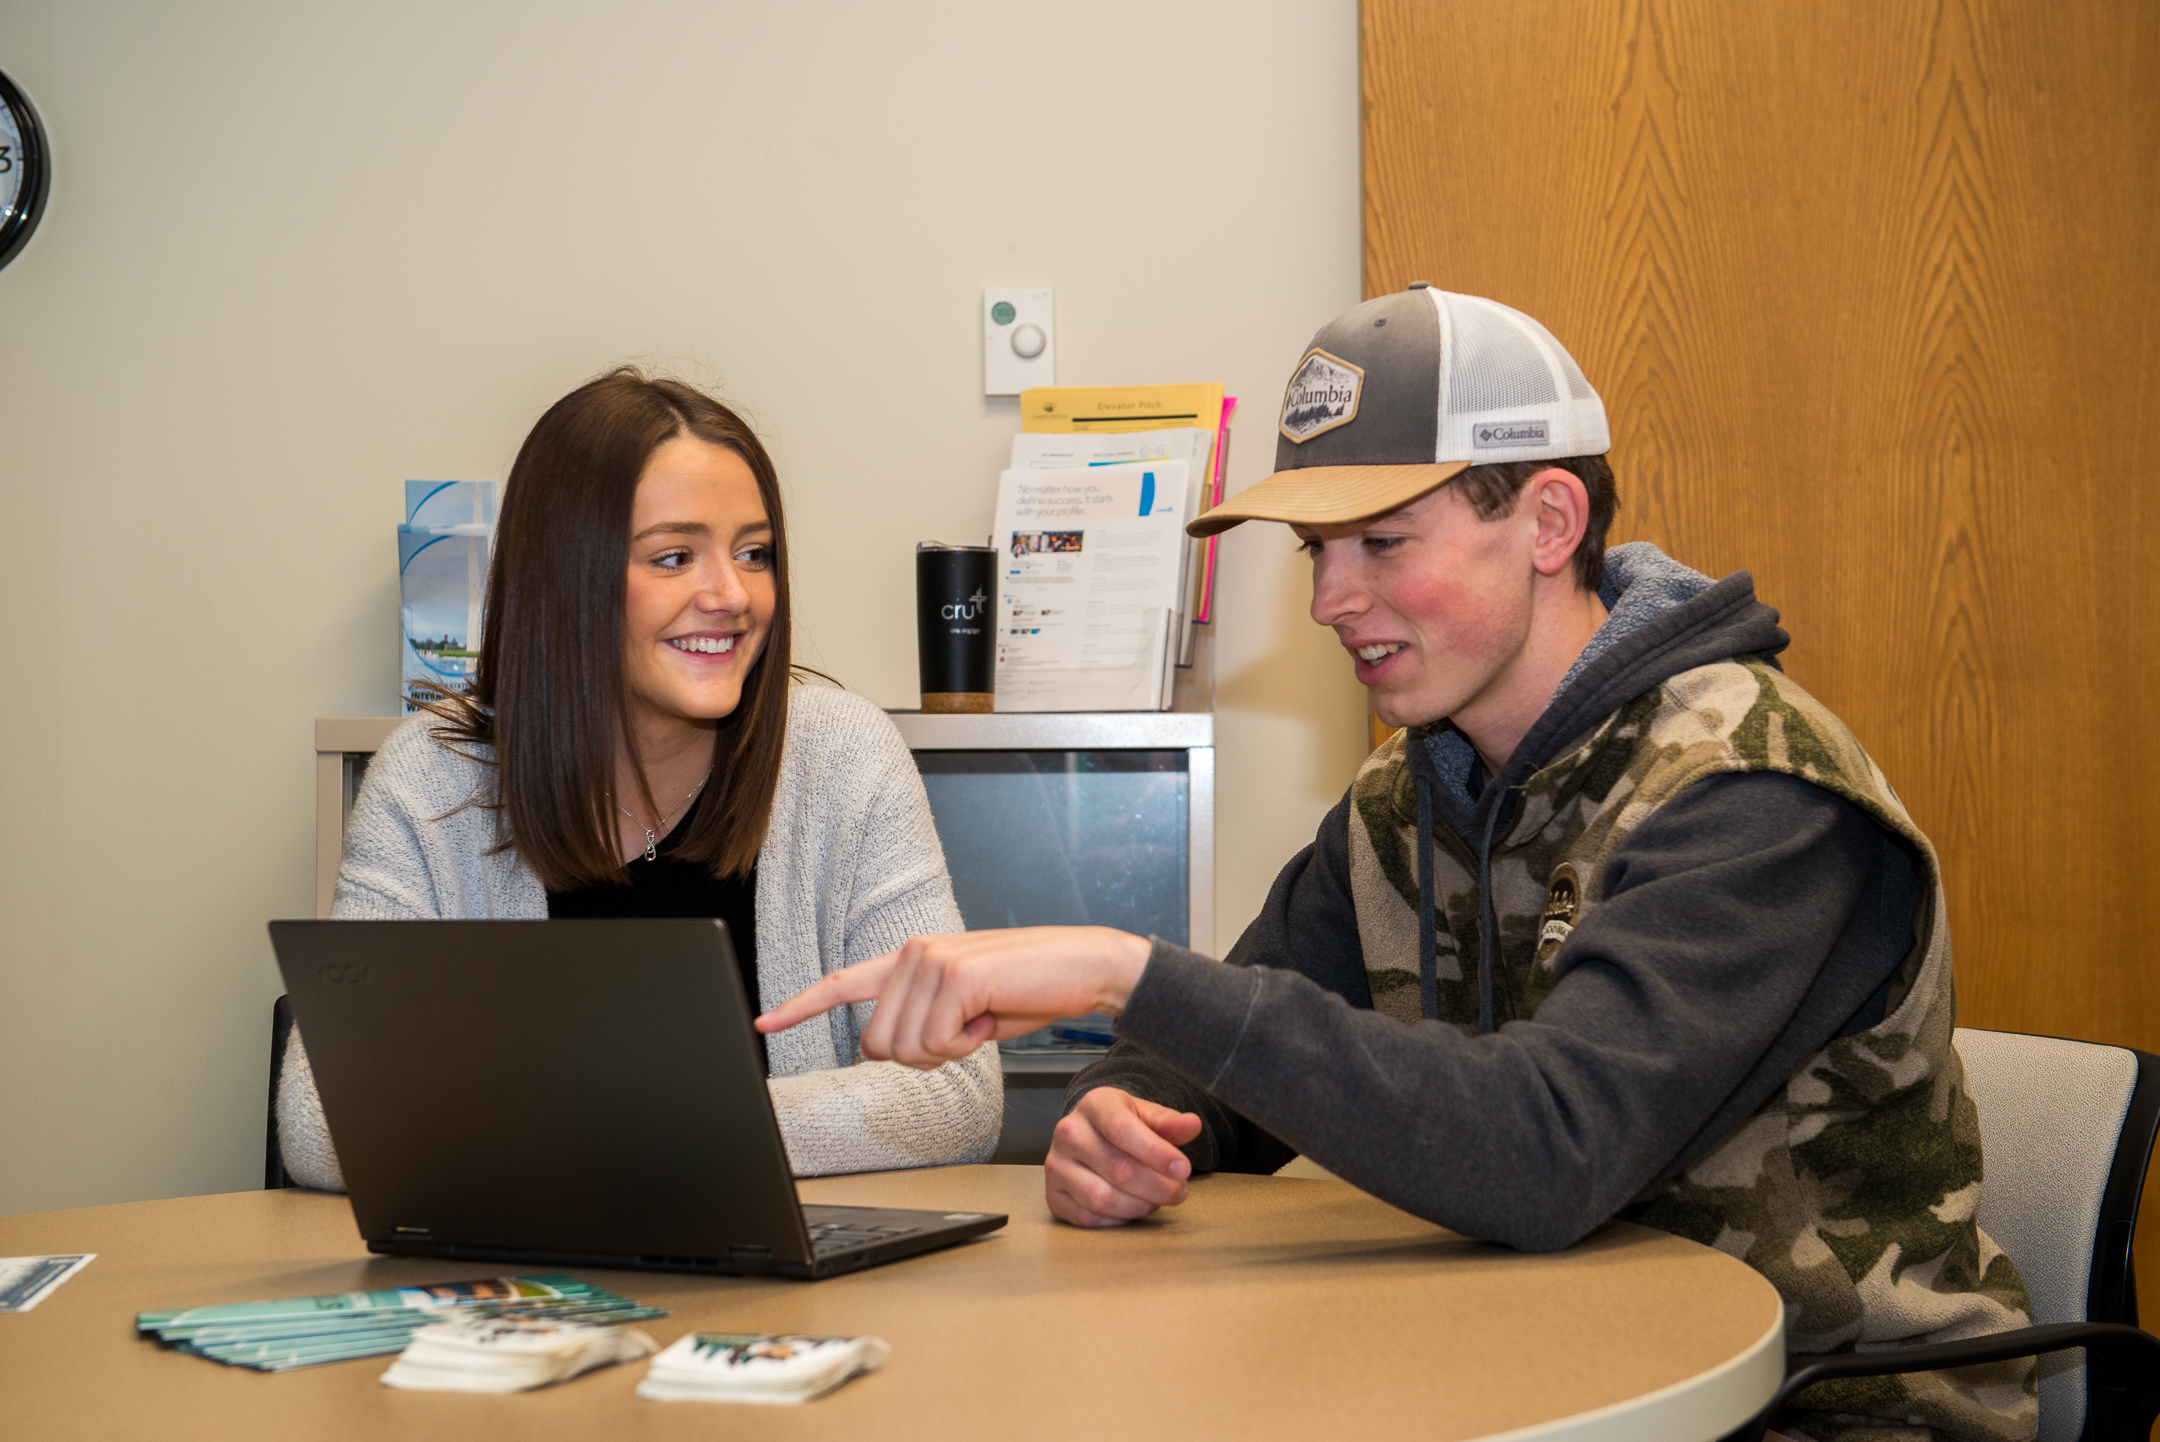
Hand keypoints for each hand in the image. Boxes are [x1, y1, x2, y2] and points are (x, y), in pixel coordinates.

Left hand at [755, 926, 1151, 1069]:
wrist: (1083, 967)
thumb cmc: (1029, 990)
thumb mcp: (966, 1008)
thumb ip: (923, 1019)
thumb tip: (890, 1049)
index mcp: (910, 959)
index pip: (843, 983)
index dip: (801, 1005)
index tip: (765, 1020)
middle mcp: (913, 953)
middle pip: (878, 1045)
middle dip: (922, 1057)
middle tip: (965, 1033)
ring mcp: (932, 960)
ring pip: (906, 1050)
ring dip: (950, 1052)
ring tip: (983, 1019)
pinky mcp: (956, 976)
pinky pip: (939, 1043)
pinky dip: (968, 1046)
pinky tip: (992, 1016)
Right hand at [1046, 1087, 1202, 1226]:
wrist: (1089, 1134)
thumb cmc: (1121, 1125)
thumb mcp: (1146, 1114)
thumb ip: (1169, 1122)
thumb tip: (1193, 1125)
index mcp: (1094, 1104)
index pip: (1123, 1130)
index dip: (1157, 1153)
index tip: (1183, 1169)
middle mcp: (1068, 1133)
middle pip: (1119, 1170)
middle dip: (1158, 1187)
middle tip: (1179, 1191)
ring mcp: (1056, 1166)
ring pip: (1103, 1198)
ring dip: (1140, 1205)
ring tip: (1157, 1199)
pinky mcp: (1053, 1196)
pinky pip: (1089, 1218)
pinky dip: (1118, 1219)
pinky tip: (1133, 1207)